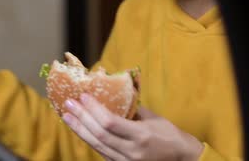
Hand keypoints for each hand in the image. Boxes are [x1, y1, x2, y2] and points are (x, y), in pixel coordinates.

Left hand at [62, 94, 203, 160]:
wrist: (181, 158)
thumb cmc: (168, 134)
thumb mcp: (153, 118)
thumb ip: (131, 109)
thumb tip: (112, 94)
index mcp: (141, 136)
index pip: (110, 122)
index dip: (94, 109)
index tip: (83, 96)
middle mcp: (132, 152)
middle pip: (99, 134)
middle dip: (81, 118)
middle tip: (68, 103)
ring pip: (97, 145)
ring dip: (80, 129)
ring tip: (67, 116)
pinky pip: (101, 152)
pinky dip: (89, 139)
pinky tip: (80, 129)